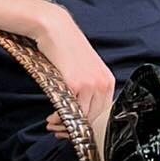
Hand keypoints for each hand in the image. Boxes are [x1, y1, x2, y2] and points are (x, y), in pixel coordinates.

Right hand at [35, 8, 116, 141]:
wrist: (56, 29)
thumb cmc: (67, 48)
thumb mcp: (85, 69)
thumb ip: (88, 89)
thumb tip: (80, 111)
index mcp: (108, 80)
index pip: (103, 112)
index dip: (88, 125)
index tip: (74, 129)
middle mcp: (103, 83)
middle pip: (93, 118)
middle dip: (75, 128)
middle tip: (60, 131)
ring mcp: (90, 84)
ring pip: (81, 117)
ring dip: (65, 125)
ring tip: (52, 124)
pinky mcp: (75, 84)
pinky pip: (69, 110)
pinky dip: (59, 117)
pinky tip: (51, 117)